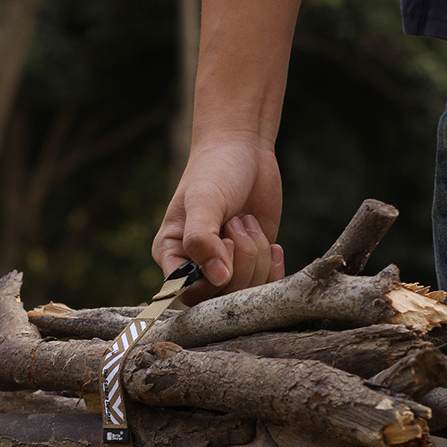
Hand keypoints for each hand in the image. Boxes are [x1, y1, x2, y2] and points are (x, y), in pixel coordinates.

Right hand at [152, 136, 284, 303]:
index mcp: (172, 256)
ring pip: (246, 292)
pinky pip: (265, 287)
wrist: (243, 150)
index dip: (212, 279)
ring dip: (257, 258)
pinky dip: (274, 268)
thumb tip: (219, 279)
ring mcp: (227, 268)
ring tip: (249, 223)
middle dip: (241, 263)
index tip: (226, 241)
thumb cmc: (214, 171)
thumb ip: (203, 240)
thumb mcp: (204, 201)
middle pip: (220, 297)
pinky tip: (272, 244)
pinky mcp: (253, 265)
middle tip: (239, 223)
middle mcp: (196, 268)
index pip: (188, 293)